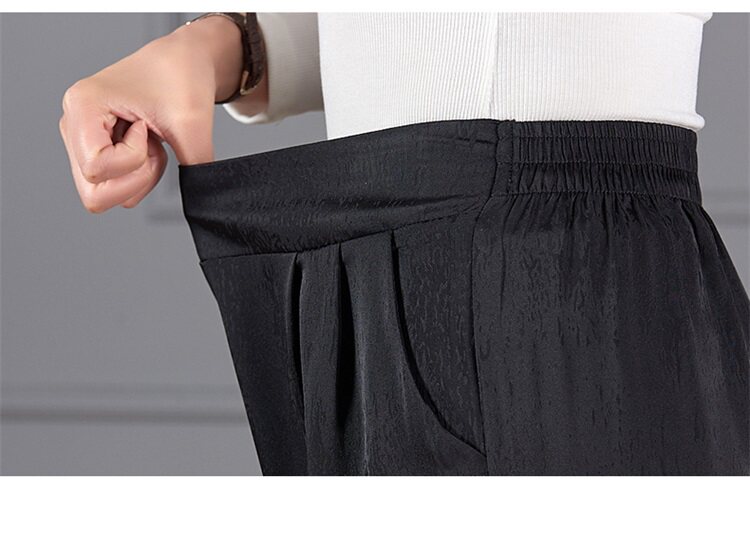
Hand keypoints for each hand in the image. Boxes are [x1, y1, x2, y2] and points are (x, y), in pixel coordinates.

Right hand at [58, 15, 266, 212]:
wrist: (185, 60)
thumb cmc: (181, 76)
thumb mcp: (194, 123)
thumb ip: (197, 166)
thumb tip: (204, 202)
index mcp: (83, 105)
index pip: (97, 168)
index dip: (133, 158)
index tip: (147, 127)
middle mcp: (72, 123)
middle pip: (92, 192)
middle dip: (134, 179)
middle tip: (153, 145)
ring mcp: (80, 139)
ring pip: (102, 194)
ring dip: (139, 177)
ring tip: (152, 141)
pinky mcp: (95, 149)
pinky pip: (114, 187)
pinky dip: (139, 175)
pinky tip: (149, 146)